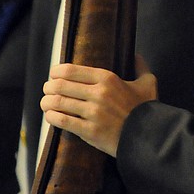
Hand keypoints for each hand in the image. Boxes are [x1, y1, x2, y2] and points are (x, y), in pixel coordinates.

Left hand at [40, 56, 156, 156]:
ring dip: (47, 102)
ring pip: (59, 103)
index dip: (57, 71)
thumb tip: (137, 55)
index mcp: (107, 78)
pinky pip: (63, 121)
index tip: (53, 74)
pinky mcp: (89, 131)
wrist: (148, 137)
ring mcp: (92, 113)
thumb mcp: (147, 84)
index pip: (71, 70)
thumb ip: (140, 67)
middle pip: (61, 85)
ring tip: (45, 102)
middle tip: (47, 89)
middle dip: (49, 87)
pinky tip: (50, 115)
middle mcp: (98, 93)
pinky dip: (52, 117)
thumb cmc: (146, 110)